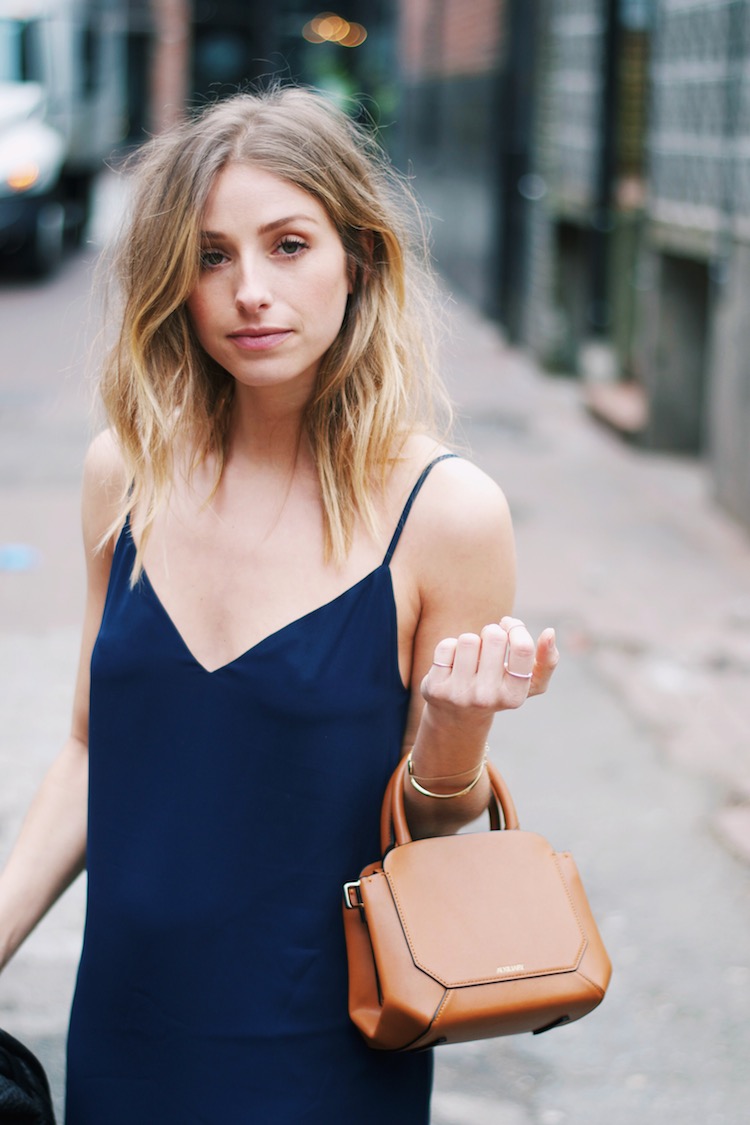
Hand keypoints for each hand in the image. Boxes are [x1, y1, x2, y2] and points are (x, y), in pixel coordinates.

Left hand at [421, 617, 557, 718]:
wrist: (457, 716)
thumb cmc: (499, 691)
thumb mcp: (527, 683)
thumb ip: (547, 661)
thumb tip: (550, 632)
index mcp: (514, 696)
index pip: (523, 648)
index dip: (516, 628)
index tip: (509, 627)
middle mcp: (487, 698)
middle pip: (494, 637)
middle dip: (492, 632)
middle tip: (488, 644)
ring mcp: (459, 694)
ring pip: (468, 639)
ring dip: (471, 640)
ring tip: (471, 656)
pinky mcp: (435, 688)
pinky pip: (446, 646)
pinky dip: (450, 647)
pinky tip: (453, 663)